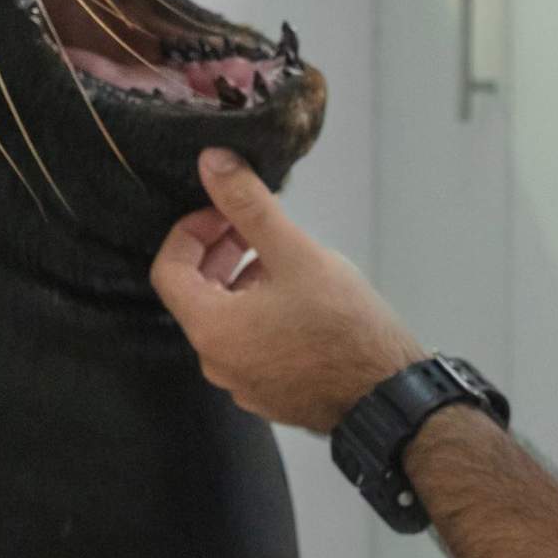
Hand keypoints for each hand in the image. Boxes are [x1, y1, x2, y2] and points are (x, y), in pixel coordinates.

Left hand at [149, 150, 428, 433]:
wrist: (388, 394)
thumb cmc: (345, 326)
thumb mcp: (295, 253)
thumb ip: (249, 205)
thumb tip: (213, 163)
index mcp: (211, 329)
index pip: (169, 269)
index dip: (191, 230)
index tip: (225, 213)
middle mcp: (216, 362)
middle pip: (196, 293)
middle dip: (219, 251)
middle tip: (253, 228)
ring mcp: (242, 383)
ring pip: (225, 318)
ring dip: (241, 280)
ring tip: (282, 259)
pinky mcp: (268, 393)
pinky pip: (247, 344)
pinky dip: (258, 312)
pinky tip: (298, 298)